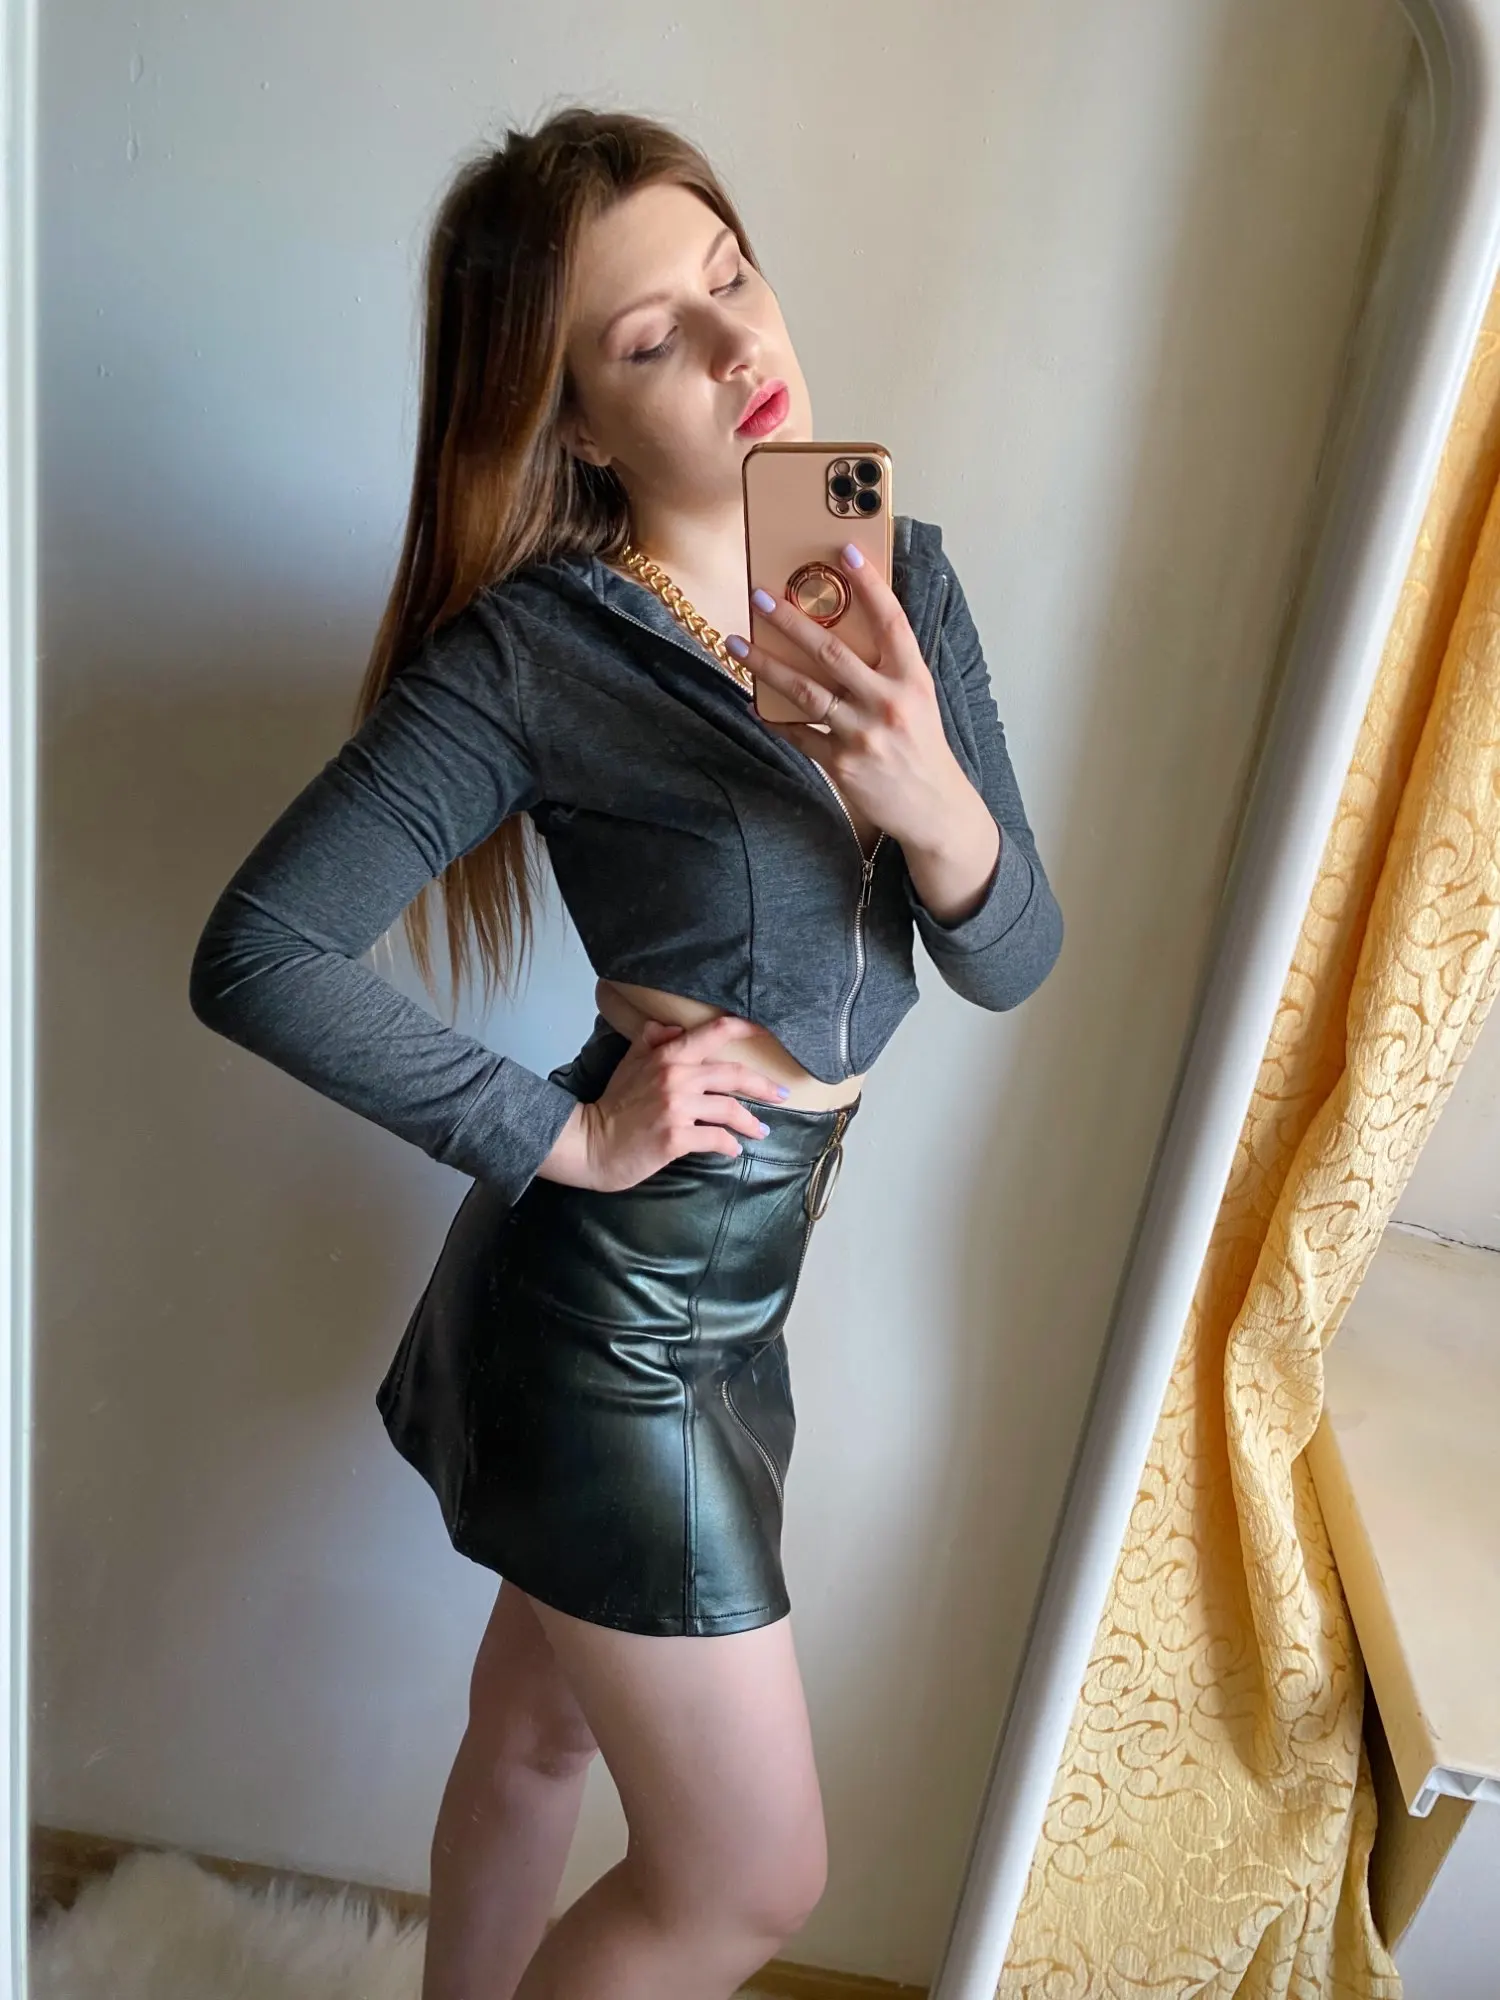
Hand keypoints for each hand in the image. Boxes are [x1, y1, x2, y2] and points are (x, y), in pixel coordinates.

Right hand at [539, 1015, 788, 1192]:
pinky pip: (716, 1138)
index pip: (711, 1033)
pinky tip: (734, 1150)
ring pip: (730, 1109)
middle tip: (781, 1094)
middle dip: (763, 1085)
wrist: (590, 1142)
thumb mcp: (629, 1063)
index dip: (742, 1029)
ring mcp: (676, 1107)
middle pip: (733, 1074)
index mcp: (666, 1055)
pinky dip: (730, 1145)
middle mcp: (675, 1077)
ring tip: (761, 1131)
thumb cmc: (613, 1104)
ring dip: (750, 1121)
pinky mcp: (676, 1137)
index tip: (763, 1032)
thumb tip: (673, 1027)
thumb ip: (652, 1041)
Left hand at [725, 542, 977, 853]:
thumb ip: (888, 666)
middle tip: (760, 597)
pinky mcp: (842, 764)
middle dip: (791, 621)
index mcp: (912, 680)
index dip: (870, 585)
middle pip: (832, 652)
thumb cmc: (921, 745)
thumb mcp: (918, 698)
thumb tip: (845, 627)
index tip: (845, 552)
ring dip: (765, 664)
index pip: (891, 622)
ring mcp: (863, 734)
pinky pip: (801, 734)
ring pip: (805, 691)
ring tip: (736, 642)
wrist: (934, 807)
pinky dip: (775, 718)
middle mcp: (888, 703)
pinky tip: (752, 702)